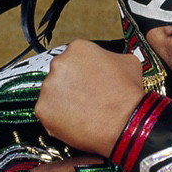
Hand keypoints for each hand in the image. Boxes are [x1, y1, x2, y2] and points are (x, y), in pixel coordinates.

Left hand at [35, 39, 144, 156]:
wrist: (125, 122)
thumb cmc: (127, 94)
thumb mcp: (128, 62)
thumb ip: (111, 57)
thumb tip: (109, 62)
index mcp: (78, 48)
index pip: (74, 56)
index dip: (82, 70)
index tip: (87, 80)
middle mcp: (59, 63)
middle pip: (61, 73)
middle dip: (71, 84)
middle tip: (85, 96)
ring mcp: (48, 87)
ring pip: (52, 93)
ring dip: (63, 101)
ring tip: (82, 111)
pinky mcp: (42, 109)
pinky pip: (47, 113)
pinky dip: (58, 118)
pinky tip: (75, 121)